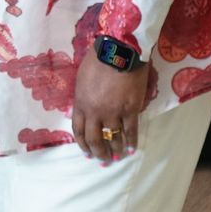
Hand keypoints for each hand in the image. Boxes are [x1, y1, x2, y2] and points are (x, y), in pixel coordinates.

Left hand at [71, 48, 150, 162]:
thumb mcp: (82, 78)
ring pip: (113, 138)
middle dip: (99, 152)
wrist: (119, 51)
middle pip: (94, 139)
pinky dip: (132, 142)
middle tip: (103, 160)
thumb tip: (85, 107)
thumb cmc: (98, 59)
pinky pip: (131, 131)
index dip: (83, 144)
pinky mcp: (130, 110)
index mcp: (81, 104)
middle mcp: (95, 113)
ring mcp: (113, 113)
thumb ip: (83, 96)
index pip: (78, 131)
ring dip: (115, 150)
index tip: (87, 152)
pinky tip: (132, 149)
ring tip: (118, 157)